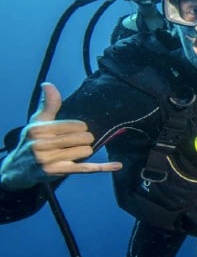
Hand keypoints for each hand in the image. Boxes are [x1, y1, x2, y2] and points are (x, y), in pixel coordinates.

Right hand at [0, 83, 121, 189]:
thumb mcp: (37, 121)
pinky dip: (103, 167)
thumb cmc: (32, 140)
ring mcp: (50, 161)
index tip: (74, 130)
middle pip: (84, 138)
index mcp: (40, 130)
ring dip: (84, 151)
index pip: (77, 126)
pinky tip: (117, 165)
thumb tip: (48, 84)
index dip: (81, 127)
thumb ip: (48, 104)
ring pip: (85, 152)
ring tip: (70, 152)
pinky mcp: (58, 172)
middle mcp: (42, 145)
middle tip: (74, 141)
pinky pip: (86, 168)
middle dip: (84, 139)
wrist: (18, 168)